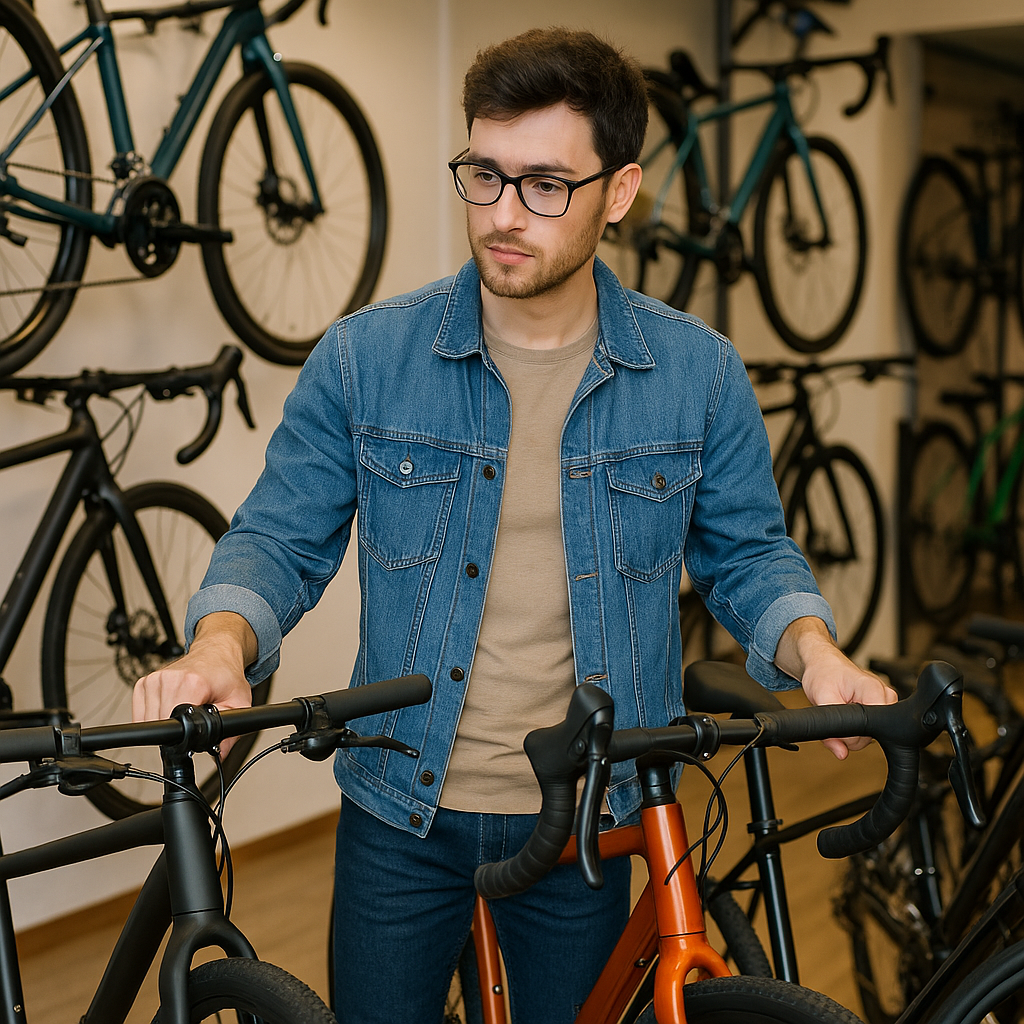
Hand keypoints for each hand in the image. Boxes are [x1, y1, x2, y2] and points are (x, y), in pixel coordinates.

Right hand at [133, 612, 256, 754]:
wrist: (216, 652)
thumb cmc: (225, 674)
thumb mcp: (239, 702)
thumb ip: (231, 730)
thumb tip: (220, 754)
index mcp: (192, 682)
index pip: (175, 722)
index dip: (183, 736)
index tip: (192, 736)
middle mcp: (169, 679)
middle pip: (159, 725)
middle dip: (176, 731)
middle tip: (193, 719)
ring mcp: (153, 680)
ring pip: (147, 721)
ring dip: (164, 724)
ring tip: (183, 710)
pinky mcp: (143, 683)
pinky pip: (140, 713)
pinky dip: (153, 717)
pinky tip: (170, 707)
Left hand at [775, 617, 896, 759]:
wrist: (824, 664)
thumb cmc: (823, 674)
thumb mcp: (821, 698)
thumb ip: (831, 727)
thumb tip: (841, 753)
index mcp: (875, 691)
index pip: (871, 731)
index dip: (849, 733)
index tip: (838, 719)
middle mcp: (887, 697)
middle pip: (870, 737)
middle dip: (847, 732)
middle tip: (835, 713)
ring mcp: (887, 703)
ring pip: (869, 736)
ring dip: (850, 730)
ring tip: (840, 710)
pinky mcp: (882, 708)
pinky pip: (868, 730)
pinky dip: (854, 727)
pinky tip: (847, 713)